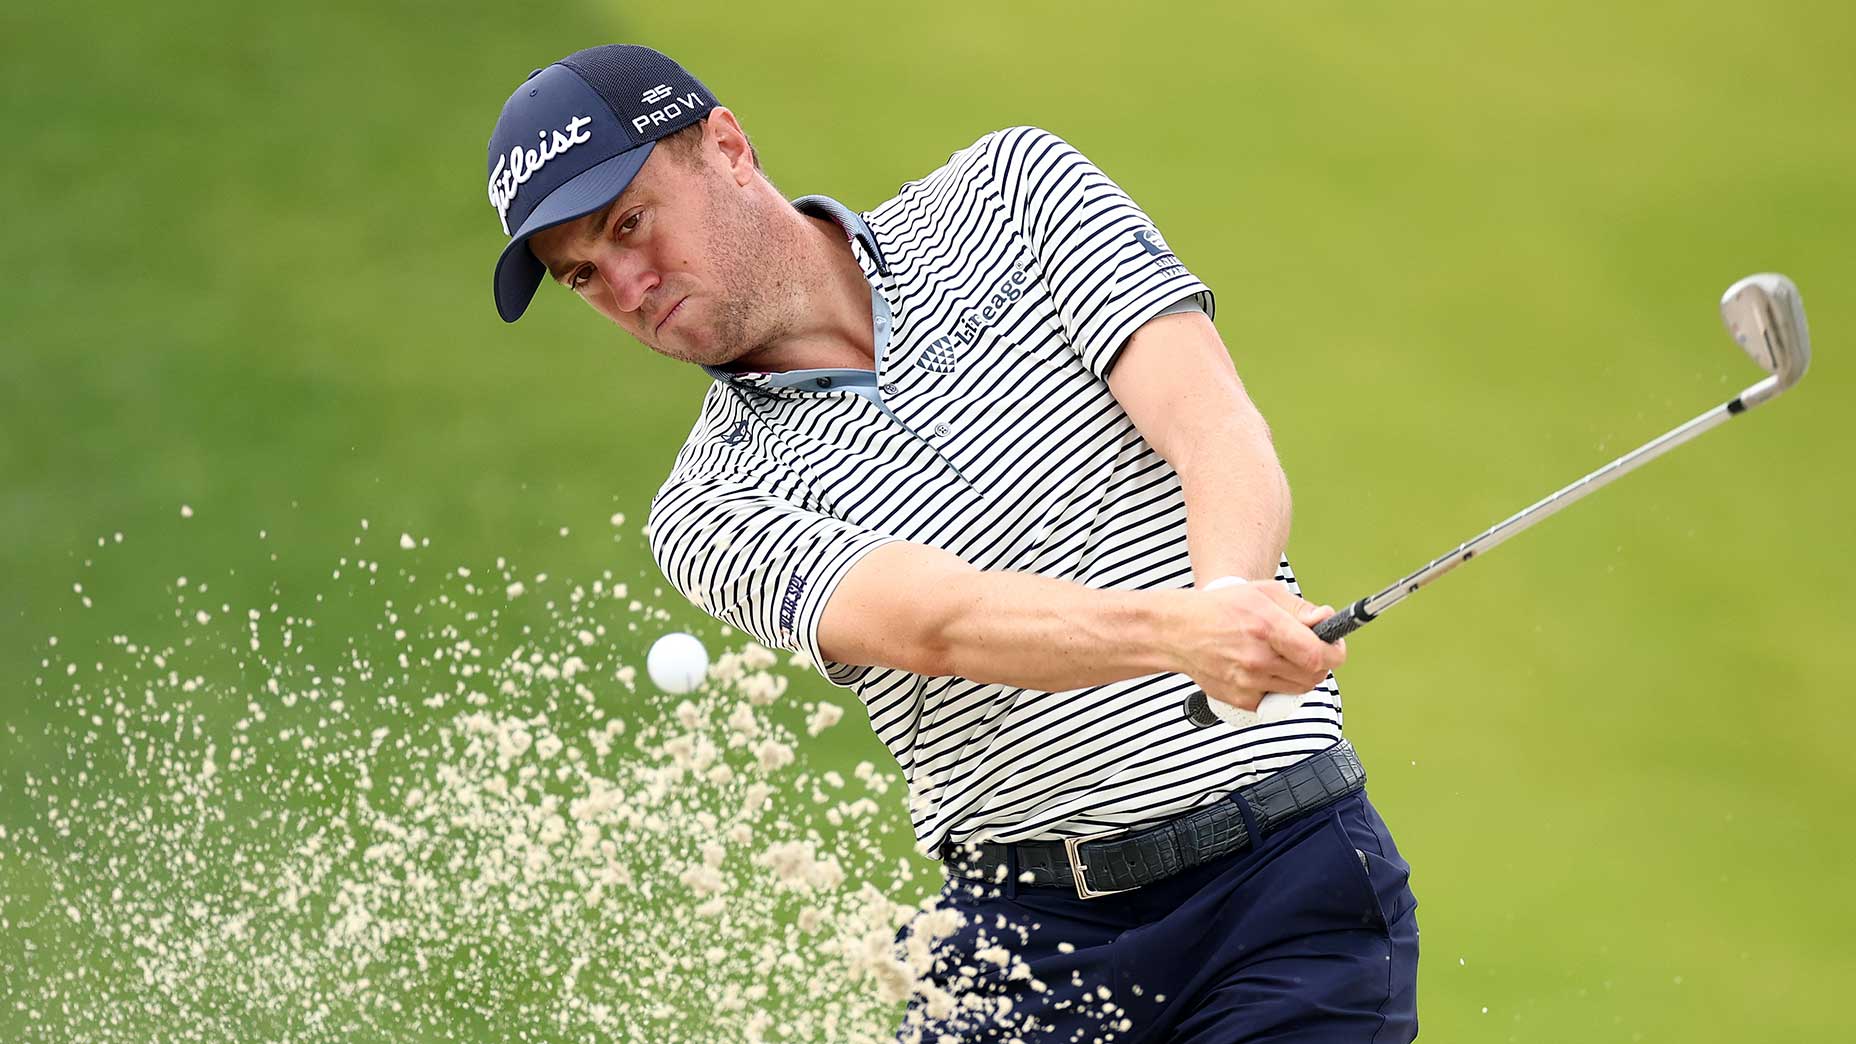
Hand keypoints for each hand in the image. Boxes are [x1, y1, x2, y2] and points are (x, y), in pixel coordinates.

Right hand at [1173, 579, 1346, 711]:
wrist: (1177, 632)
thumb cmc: (1221, 608)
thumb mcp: (1262, 593)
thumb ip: (1299, 609)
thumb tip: (1326, 621)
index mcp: (1266, 626)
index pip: (1318, 655)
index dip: (1334, 653)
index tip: (1334, 646)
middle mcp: (1258, 657)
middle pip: (1314, 676)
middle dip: (1318, 663)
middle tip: (1306, 650)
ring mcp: (1248, 682)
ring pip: (1298, 690)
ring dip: (1299, 676)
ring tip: (1282, 658)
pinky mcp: (1240, 699)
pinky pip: (1276, 700)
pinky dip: (1277, 688)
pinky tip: (1263, 671)